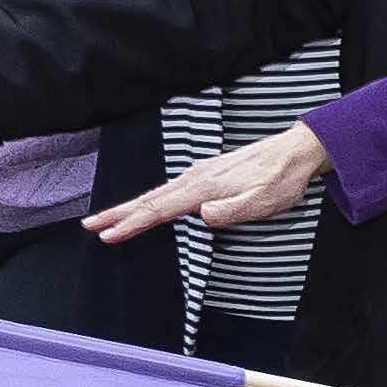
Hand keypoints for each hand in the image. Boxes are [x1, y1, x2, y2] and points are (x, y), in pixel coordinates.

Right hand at [89, 122, 330, 242]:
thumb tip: (202, 215)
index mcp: (204, 187)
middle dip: (118, 213)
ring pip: (157, 194)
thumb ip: (232, 210)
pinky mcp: (207, 175)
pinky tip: (148, 206)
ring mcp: (200, 174)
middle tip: (90, 225)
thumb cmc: (282, 180)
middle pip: (150, 199)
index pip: (160, 209)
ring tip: (109, 219)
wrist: (295, 152)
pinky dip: (151, 201)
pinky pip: (170, 191)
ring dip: (131, 207)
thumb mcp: (263, 202)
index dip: (132, 223)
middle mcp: (196, 178)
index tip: (108, 235)